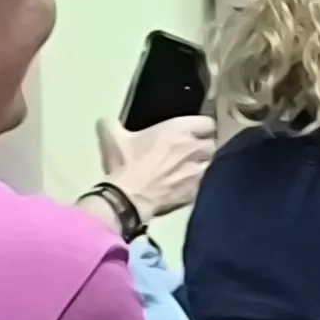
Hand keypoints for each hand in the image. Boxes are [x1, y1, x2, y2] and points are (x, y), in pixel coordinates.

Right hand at [97, 116, 215, 216]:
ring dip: (206, 164)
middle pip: (213, 143)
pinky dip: (202, 183)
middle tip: (193, 151)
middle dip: (205, 146)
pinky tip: (190, 185)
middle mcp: (193, 148)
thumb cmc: (125, 165)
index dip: (202, 128)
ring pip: (213, 163)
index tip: (195, 132)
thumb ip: (111, 124)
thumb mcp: (113, 138)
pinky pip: (207, 183)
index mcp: (178, 130)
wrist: (128, 198)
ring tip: (194, 169)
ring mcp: (198, 171)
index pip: (207, 123)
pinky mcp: (196, 191)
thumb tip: (106, 121)